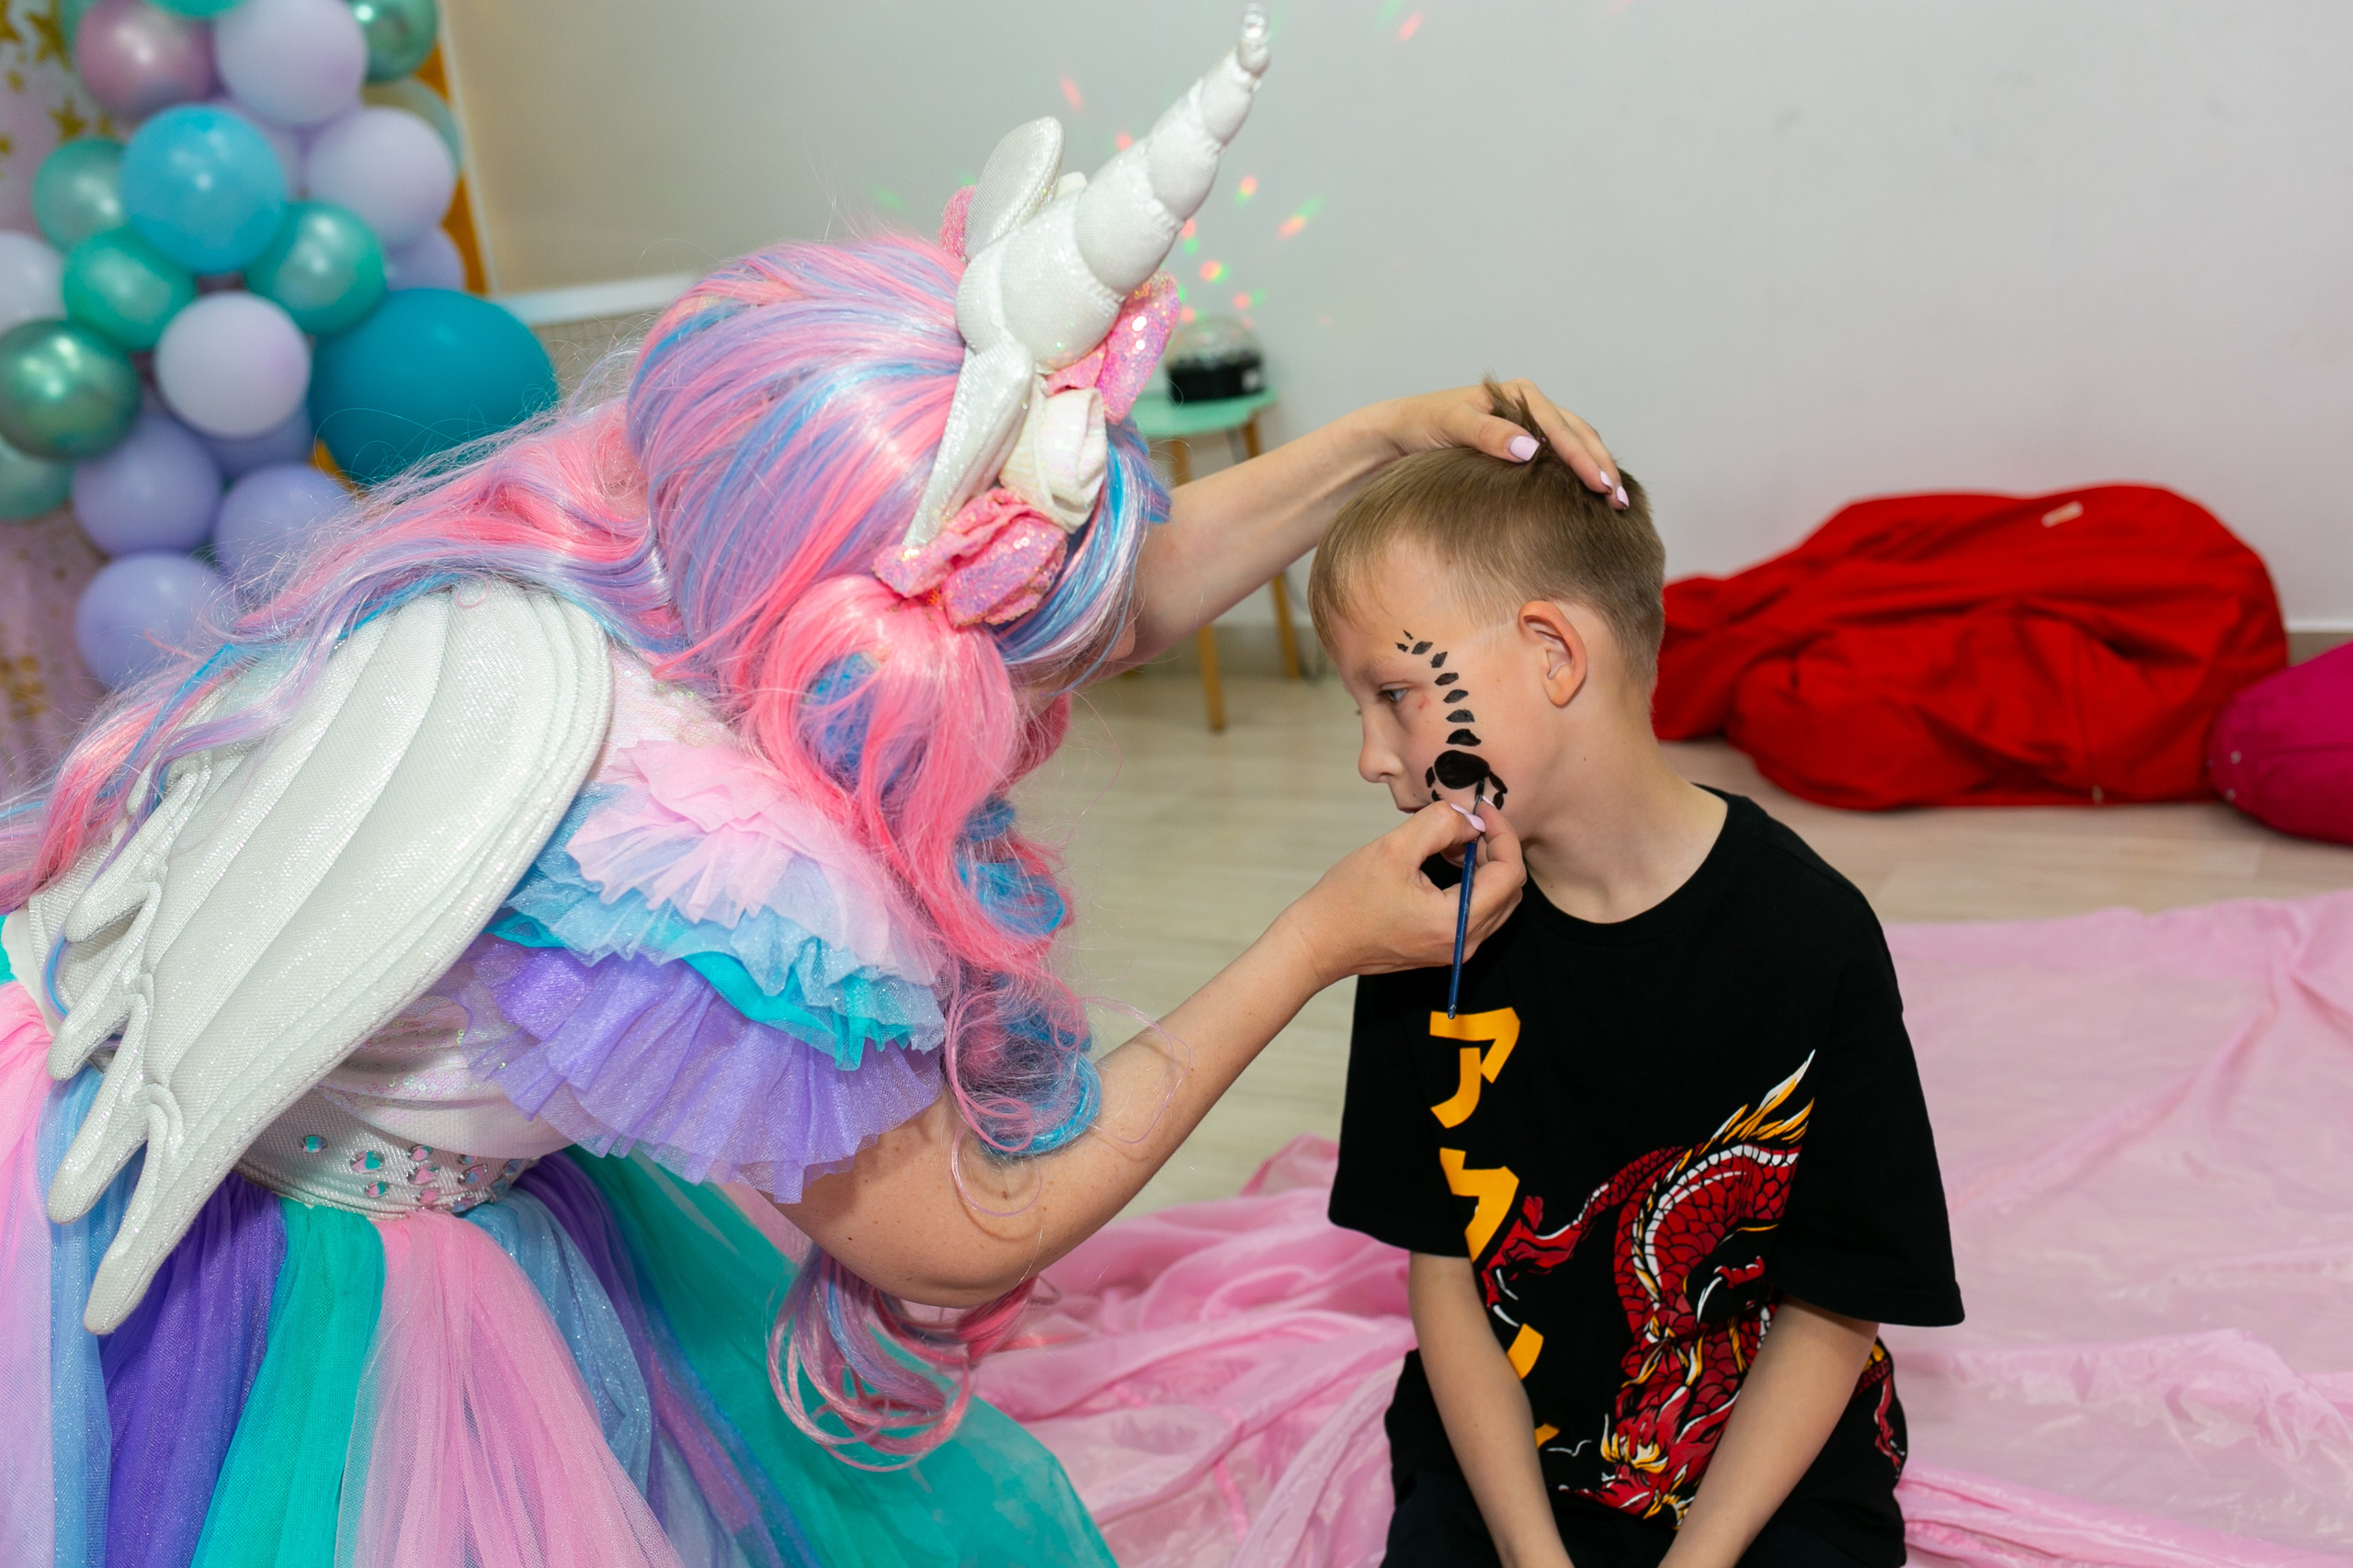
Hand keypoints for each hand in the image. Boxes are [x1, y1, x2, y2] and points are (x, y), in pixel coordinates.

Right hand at [1274, 800, 1524, 988]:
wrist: (1316, 943)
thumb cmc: (1347, 900)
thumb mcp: (1393, 849)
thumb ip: (1440, 826)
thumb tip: (1471, 820)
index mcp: (1455, 922)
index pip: (1509, 874)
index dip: (1502, 833)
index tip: (1481, 809)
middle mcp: (1463, 943)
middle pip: (1510, 890)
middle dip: (1495, 849)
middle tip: (1466, 822)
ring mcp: (1453, 950)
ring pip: (1496, 901)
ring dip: (1484, 865)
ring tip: (1451, 840)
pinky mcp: (1442, 948)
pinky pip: (1476, 911)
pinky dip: (1471, 882)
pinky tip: (1443, 862)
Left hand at [1359, 378, 1624, 504]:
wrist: (1402, 432)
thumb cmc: (1423, 425)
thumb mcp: (1451, 425)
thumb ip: (1487, 434)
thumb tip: (1530, 449)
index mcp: (1519, 394)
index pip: (1561, 427)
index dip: (1583, 457)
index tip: (1601, 485)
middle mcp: (1531, 406)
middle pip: (1579, 434)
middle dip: (1600, 466)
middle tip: (1619, 502)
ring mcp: (1531, 425)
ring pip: (1575, 445)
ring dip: (1595, 471)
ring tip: (1615, 504)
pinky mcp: (1524, 445)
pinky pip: (1560, 457)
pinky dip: (1578, 474)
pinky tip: (1589, 498)